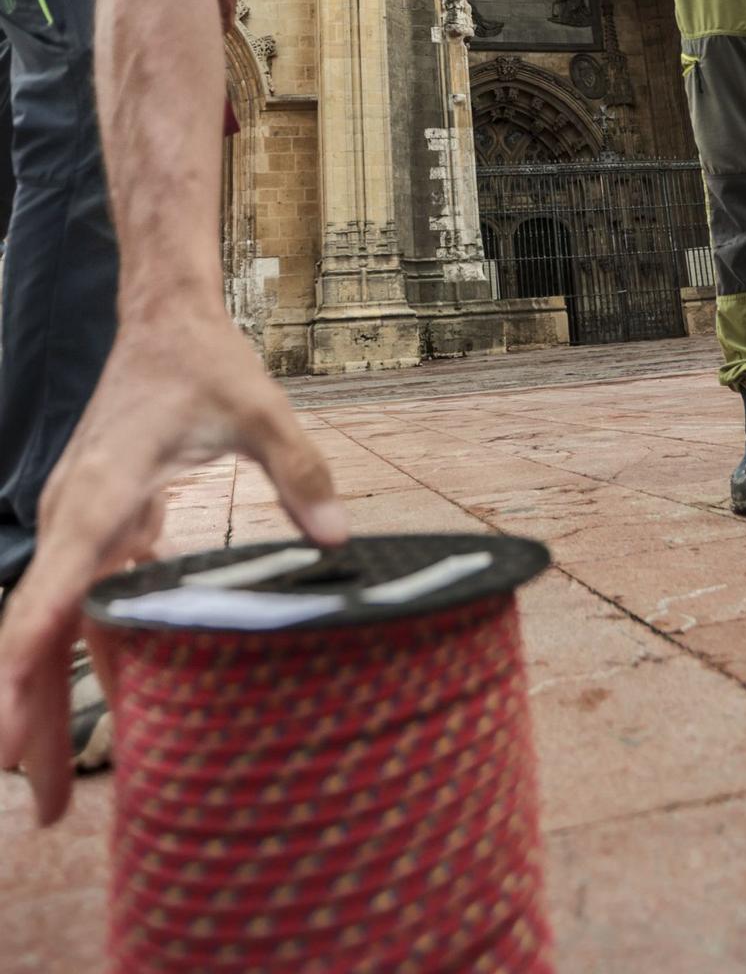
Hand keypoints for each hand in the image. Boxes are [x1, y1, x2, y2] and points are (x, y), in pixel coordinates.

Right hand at [0, 312, 346, 825]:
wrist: (165, 318)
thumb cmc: (201, 362)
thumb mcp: (258, 408)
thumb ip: (296, 470)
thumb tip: (335, 540)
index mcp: (100, 499)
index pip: (47, 602)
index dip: (21, 678)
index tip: (6, 743)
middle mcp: (75, 519)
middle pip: (38, 636)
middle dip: (32, 720)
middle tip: (48, 805)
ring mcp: (81, 524)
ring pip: (56, 627)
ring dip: (55, 699)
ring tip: (63, 787)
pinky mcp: (99, 525)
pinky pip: (86, 604)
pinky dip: (94, 655)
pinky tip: (118, 705)